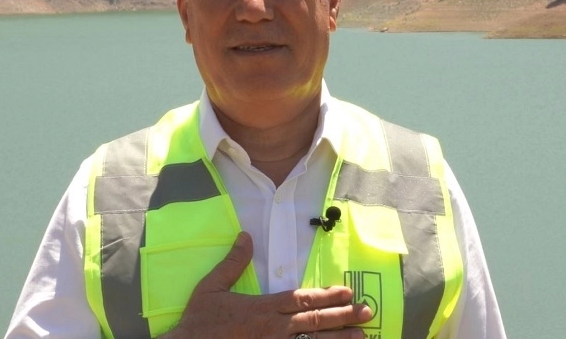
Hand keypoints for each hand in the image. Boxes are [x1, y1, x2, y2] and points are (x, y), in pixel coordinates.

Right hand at [161, 232, 371, 338]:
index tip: (347, 291)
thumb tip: (246, 236)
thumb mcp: (212, 286)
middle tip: (367, 311)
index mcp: (263, 308)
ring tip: (362, 335)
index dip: (326, 295)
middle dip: (343, 315)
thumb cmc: (199, 321)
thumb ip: (233, 262)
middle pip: (315, 322)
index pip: (302, 300)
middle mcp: (273, 329)